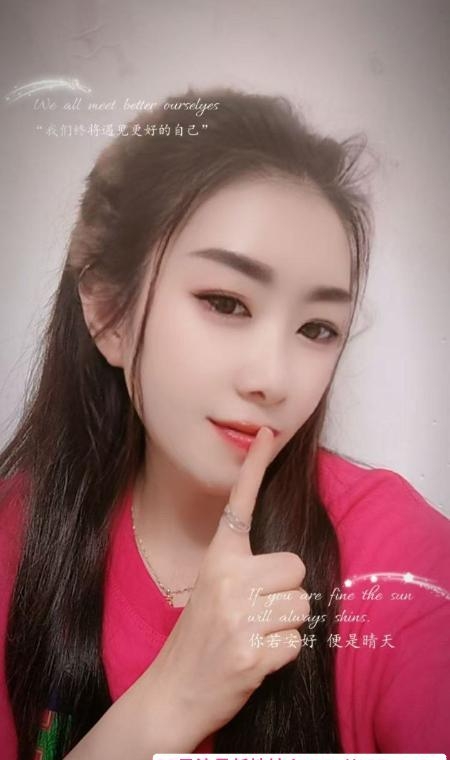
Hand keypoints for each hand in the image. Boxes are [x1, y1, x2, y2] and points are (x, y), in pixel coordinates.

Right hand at [148, 427, 308, 738]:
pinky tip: (258, 658)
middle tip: (260, 611)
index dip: (255, 467)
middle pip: (295, 566)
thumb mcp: (213, 589)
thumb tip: (289, 566)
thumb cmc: (201, 635)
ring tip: (257, 634)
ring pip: (302, 605)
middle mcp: (228, 581)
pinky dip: (284, 653)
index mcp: (218, 560)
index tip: (268, 434)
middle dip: (287, 590)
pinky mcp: (254, 652)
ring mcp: (240, 616)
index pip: (240, 506)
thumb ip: (244, 569)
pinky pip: (297, 642)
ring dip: (286, 624)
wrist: (176, 689)